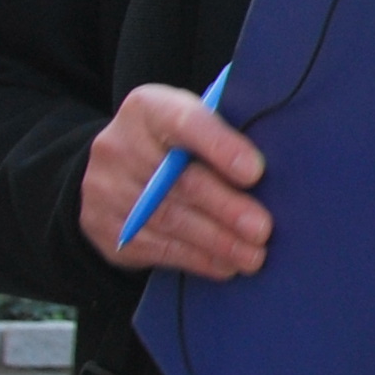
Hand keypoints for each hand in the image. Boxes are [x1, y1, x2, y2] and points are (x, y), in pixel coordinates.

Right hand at [82, 84, 271, 279]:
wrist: (114, 168)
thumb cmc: (175, 141)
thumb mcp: (192, 121)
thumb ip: (222, 134)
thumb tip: (269, 169)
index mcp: (149, 109)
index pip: (186, 122)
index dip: (221, 147)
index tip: (255, 172)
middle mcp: (119, 147)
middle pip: (179, 181)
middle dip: (226, 208)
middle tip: (263, 229)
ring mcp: (106, 189)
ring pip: (168, 220)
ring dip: (217, 242)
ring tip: (253, 256)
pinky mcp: (104, 227)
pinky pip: (154, 247)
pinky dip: (196, 258)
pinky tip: (225, 265)